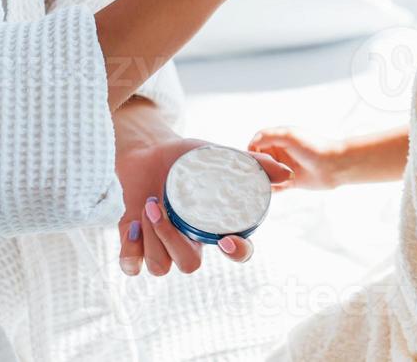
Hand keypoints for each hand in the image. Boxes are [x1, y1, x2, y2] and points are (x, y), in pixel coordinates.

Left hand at [115, 137, 292, 275]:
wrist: (145, 150)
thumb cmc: (185, 157)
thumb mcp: (217, 155)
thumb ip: (250, 164)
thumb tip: (287, 174)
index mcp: (214, 225)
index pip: (237, 252)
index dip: (237, 253)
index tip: (227, 240)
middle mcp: (190, 241)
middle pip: (190, 266)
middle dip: (172, 240)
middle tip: (160, 206)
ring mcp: (162, 245)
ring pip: (161, 267)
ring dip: (151, 237)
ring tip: (148, 204)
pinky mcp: (135, 244)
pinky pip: (132, 267)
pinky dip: (130, 249)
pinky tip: (132, 224)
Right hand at [248, 127, 344, 190]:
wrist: (334, 166)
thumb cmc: (314, 147)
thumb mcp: (290, 136)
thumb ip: (270, 136)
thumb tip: (253, 142)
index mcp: (281, 139)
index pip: (258, 142)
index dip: (252, 149)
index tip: (249, 159)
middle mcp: (282, 152)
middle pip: (261, 158)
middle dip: (254, 165)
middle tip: (250, 173)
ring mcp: (287, 167)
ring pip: (267, 173)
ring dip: (261, 178)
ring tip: (254, 183)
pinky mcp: (292, 181)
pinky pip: (276, 187)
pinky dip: (269, 189)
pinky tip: (263, 192)